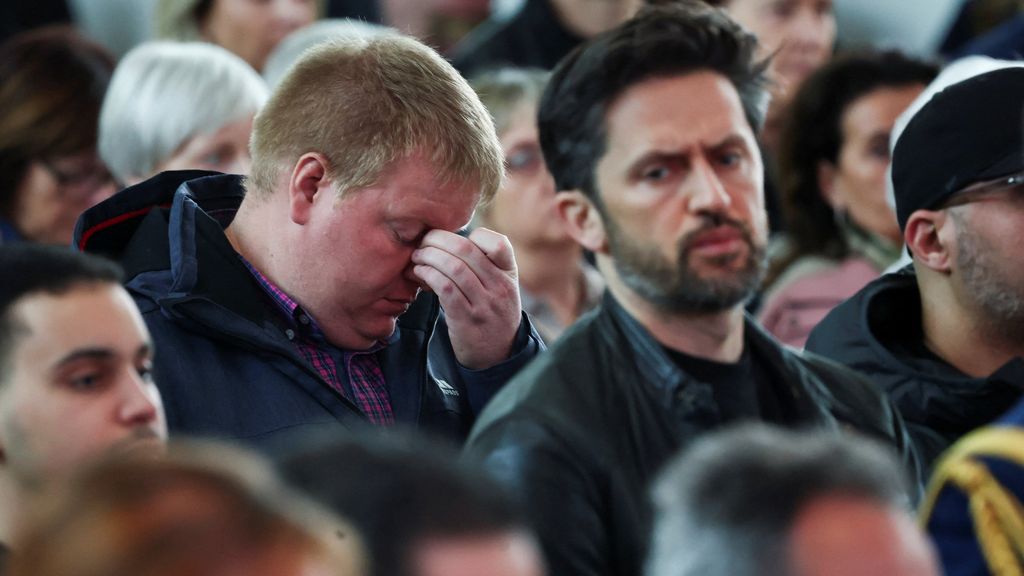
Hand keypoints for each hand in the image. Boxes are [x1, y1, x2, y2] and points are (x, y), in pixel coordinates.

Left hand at [411, 228, 521, 369]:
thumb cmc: (492, 313)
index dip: (472, 235)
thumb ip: (485, 265)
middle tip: (423, 241)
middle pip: (466, 249)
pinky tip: (420, 274)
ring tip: (417, 257)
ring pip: (454, 267)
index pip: (498, 243)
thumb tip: (445, 241)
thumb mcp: (501, 286)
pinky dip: (429, 275)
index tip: (453, 239)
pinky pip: (445, 289)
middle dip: (438, 240)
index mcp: (509, 274)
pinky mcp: (467, 319)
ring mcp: (485, 304)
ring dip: (429, 257)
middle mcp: (500, 287)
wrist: (497, 355)